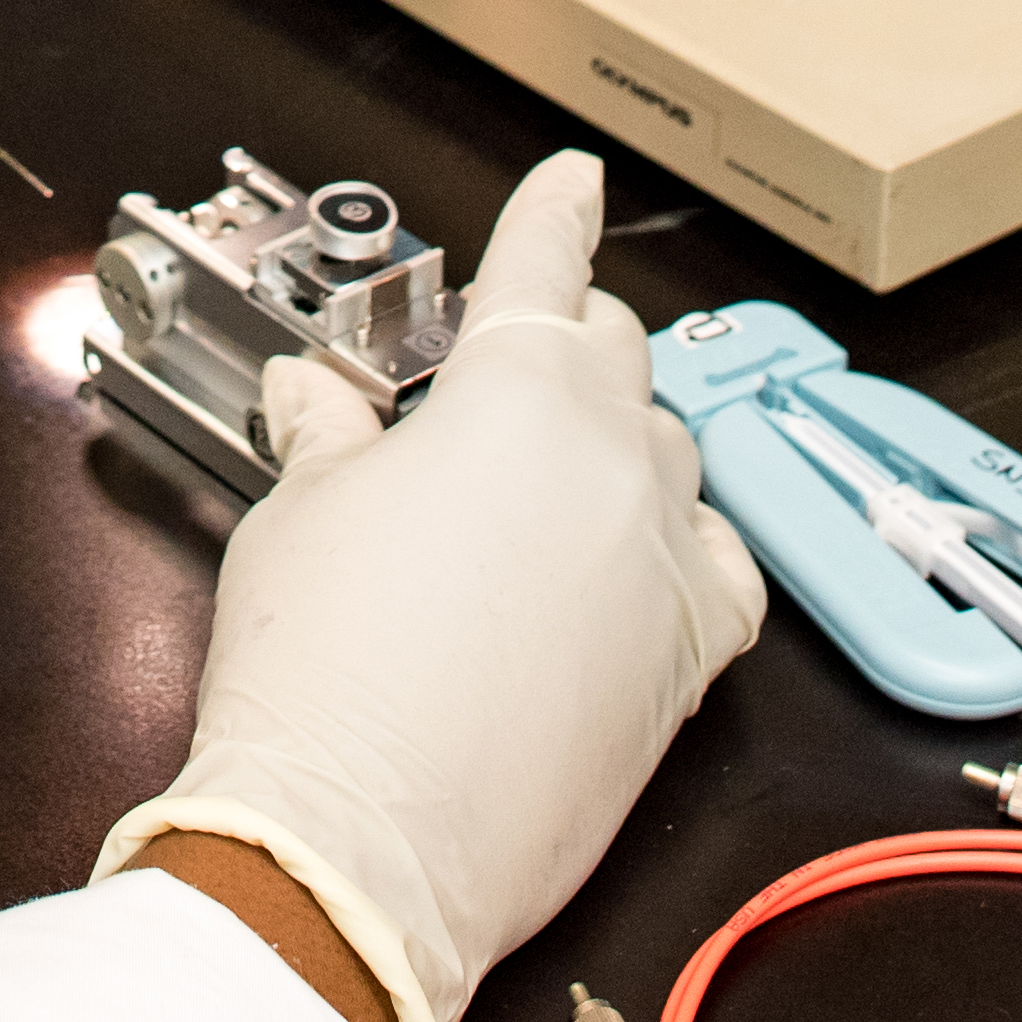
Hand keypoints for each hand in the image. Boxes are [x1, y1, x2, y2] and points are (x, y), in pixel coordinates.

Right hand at [100, 152, 766, 1021]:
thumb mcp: (301, 516)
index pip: (547, 262)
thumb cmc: (323, 676)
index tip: (574, 179)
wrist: (362, 842)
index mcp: (516, 391)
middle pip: (617, 352)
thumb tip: (316, 399)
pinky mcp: (688, 658)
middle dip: (565, 344)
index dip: (555, 210)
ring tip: (541, 489)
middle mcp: (614, 457)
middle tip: (495, 380)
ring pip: (671, 454)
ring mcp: (663, 558)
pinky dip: (684, 547)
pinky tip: (635, 563)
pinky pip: (720, 567)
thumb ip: (329, 436)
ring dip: (618, 446)